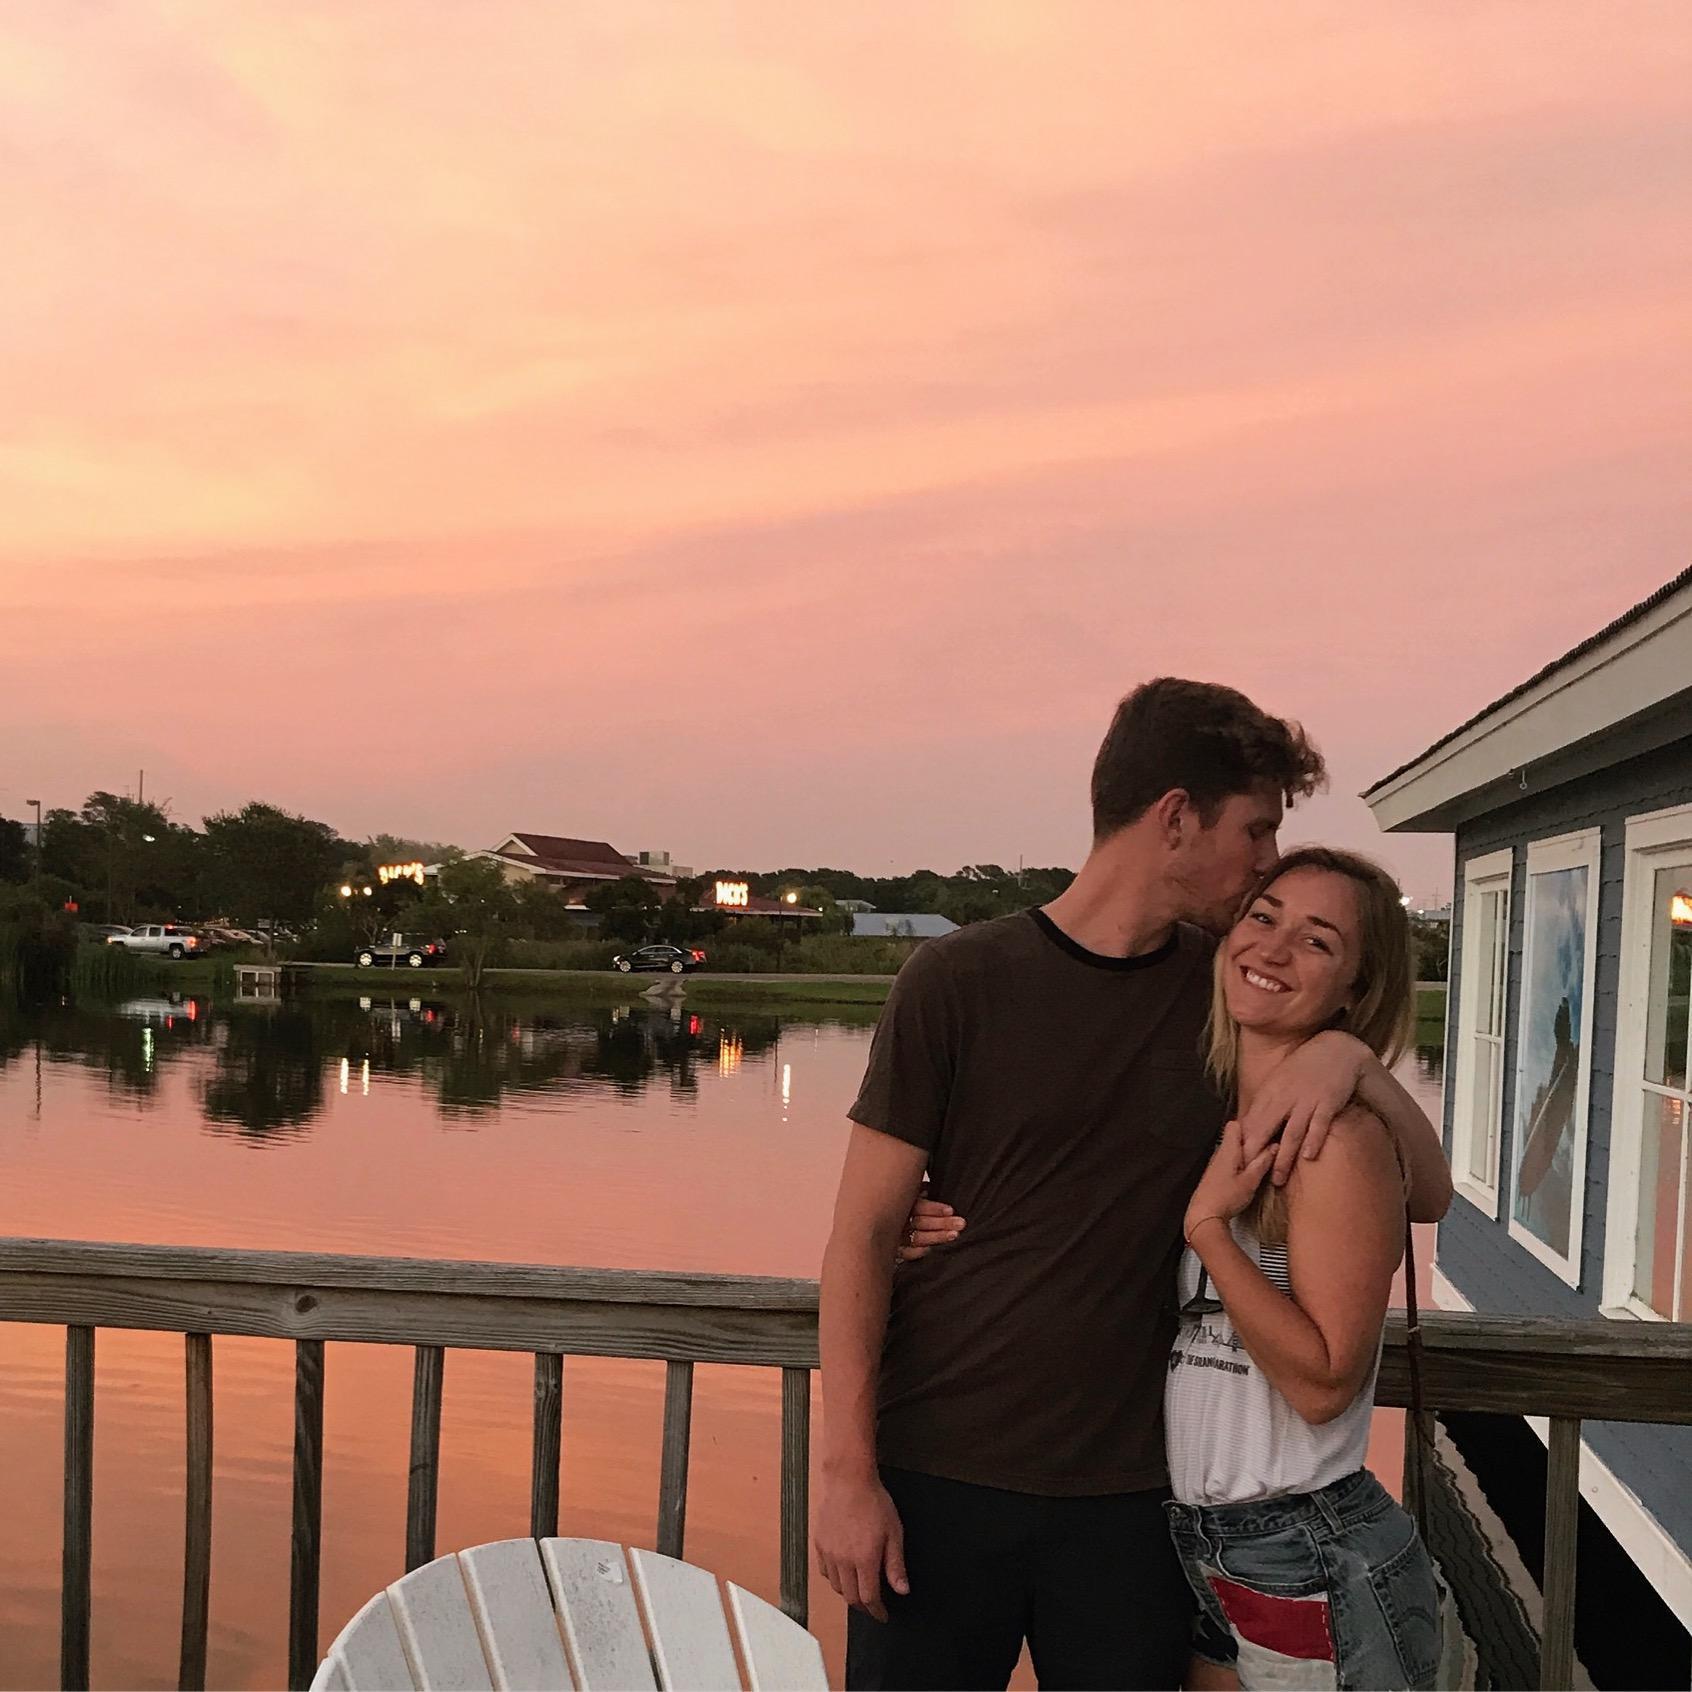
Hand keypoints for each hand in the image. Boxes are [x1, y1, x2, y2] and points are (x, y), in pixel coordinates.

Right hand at [814, 1470, 908, 1620]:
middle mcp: (843, 1561)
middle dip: (863, 1606)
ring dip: (848, 1592)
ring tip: (859, 1588)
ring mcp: (829, 1553)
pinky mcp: (819, 1543)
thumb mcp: (894, 1533)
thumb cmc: (874, 1502)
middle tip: (873, 1605)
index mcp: (864, 1560)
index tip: (883, 1615)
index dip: (876, 1611)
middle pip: (851, 1597)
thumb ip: (896, 1565)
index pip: (869, 1598)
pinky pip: (824, 1571)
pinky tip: (843, 1571)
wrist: (848, 1480)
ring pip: (836, 1586)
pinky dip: (834, 1578)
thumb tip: (902, 1590)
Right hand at [895, 1183, 965, 1262]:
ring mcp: (896, 1235)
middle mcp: (897, 1219)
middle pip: (920, 1222)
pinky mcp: (895, 1249)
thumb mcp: (909, 1192)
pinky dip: (919, 1251)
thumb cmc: (903, 1202)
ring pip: (917, 1238)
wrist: (874, 1219)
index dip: (934, 1209)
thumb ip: (919, 1190)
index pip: (919, 1206)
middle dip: (942, 1223)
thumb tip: (930, 1188)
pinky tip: (931, 1248)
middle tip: (960, 1223)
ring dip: (937, 1237)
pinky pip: (907, 1253)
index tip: (950, 1210)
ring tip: (954, 1235)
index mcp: (901, 1202)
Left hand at [1184, 1119, 1274, 1243]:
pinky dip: (1237, 1165)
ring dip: (1243, 1154)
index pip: (1234, 1125)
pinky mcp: (1213, 1176)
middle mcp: (1218, 1154)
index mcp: (1228, 1150)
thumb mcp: (1250, 1180)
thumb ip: (1262, 1162)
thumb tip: (1274, 1146)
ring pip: (1231, 1151)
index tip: (1261, 1131)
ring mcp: (1214, 1165)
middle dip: (1248, 1141)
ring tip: (1257, 1163)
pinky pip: (1226, 1163)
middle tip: (1264, 1149)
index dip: (1247, 1125)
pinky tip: (1244, 1176)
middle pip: (1233, 1138)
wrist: (1204, 1216)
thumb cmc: (1227, 1197)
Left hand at [1238, 1030, 1369, 1184]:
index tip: (1236, 1163)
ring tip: (1278, 1178)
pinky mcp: (1327, 1103)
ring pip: (1291, 1132)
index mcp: (1270, 1092)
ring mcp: (1307, 1101)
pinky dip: (1313, 1140)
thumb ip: (1266, 1103)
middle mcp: (1285, 1098)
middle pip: (1266, 1129)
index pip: (1251, 1122)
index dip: (1243, 1144)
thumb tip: (1248, 1125)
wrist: (1336, 1050)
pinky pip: (1319, 1124)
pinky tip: (1308, 1156)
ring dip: (1284, 1157)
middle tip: (1249, 1176)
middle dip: (1256, 1154)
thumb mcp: (1279, 1081)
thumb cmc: (1304, 1068)